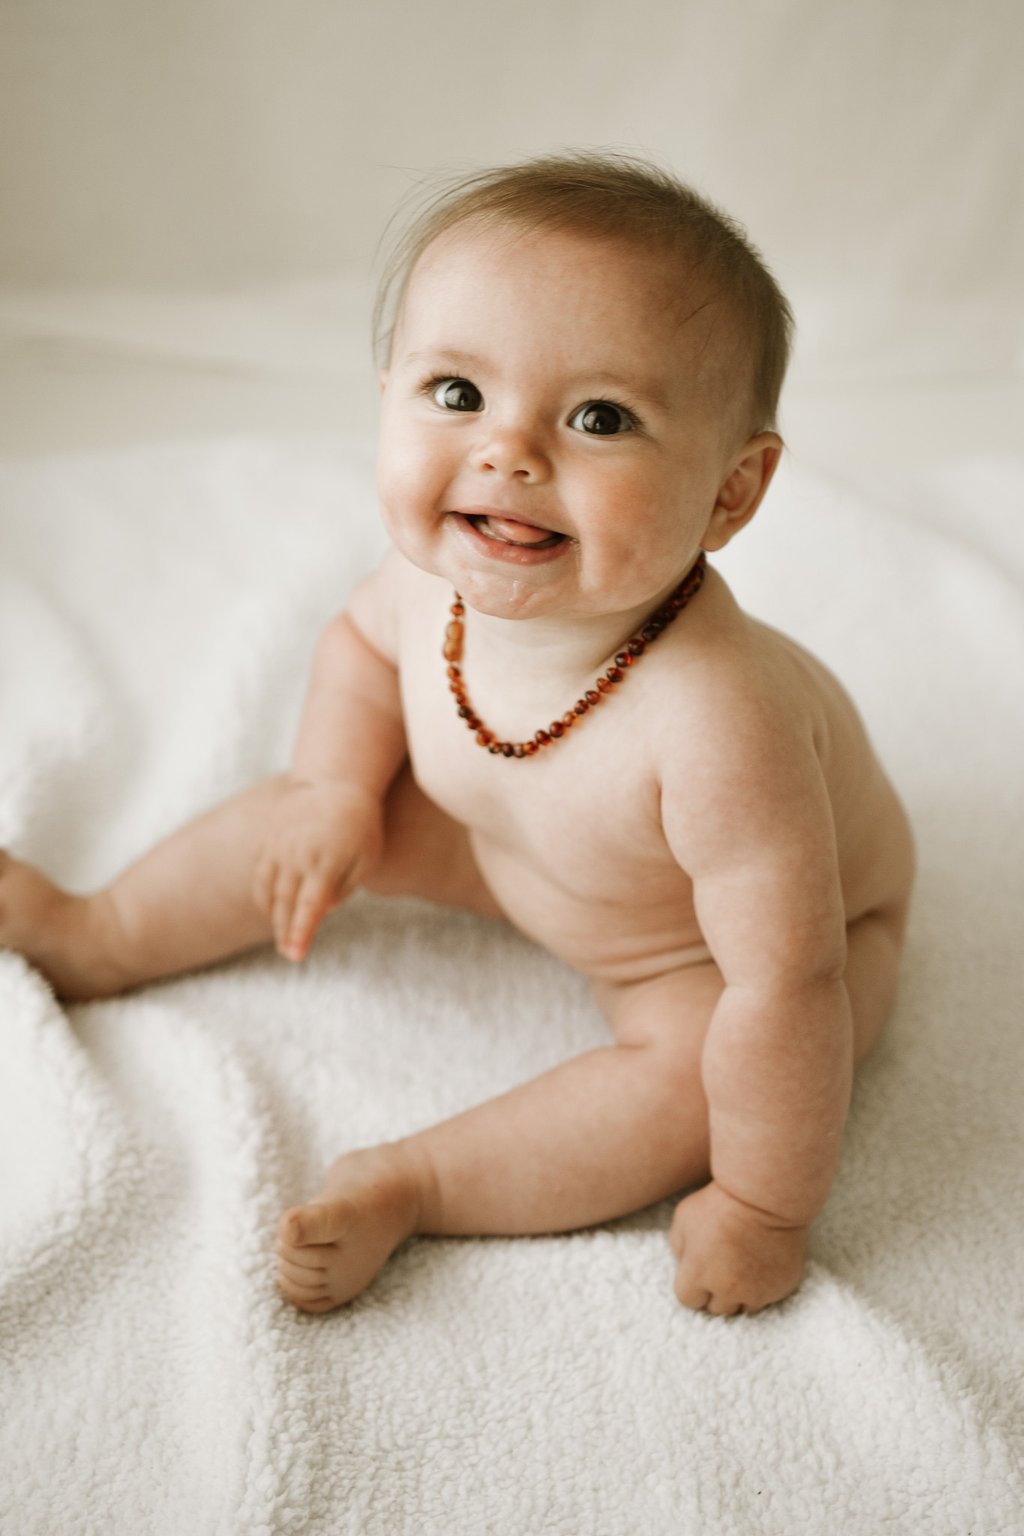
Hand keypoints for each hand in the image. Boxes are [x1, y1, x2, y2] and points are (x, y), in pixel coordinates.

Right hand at [253, 777, 383, 961]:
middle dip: (286, 933)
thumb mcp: (367, 858)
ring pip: (268, 891)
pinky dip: (263, 895)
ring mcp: (279, 847)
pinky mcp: (269, 840)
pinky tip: (272, 909)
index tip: (295, 956)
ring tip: (283, 937)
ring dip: (273, 917)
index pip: (308, 908)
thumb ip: (345, 888)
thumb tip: (322, 911)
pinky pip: (260, 875)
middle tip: (289, 955)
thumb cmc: (360, 823)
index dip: (301, 934)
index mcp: (324, 863)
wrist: (335, 780)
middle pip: (285, 905)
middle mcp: (296, 856)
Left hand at [669, 1180, 808, 1316]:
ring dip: (740, 1293)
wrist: (766, 1196)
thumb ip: (679, 1247)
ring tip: (742, 1266)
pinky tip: (761, 1263)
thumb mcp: (684, 1217)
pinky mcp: (781, 1288)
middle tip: (722, 1266)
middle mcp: (728, 1290)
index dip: (692, 1284)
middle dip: (715, 1291)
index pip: (688, 1300)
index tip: (699, 1268)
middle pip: (716, 1308)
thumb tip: (685, 1264)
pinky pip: (768, 1297)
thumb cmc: (721, 1202)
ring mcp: (757, 1292)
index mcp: (699, 1274)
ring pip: (744, 1307)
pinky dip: (764, 1286)